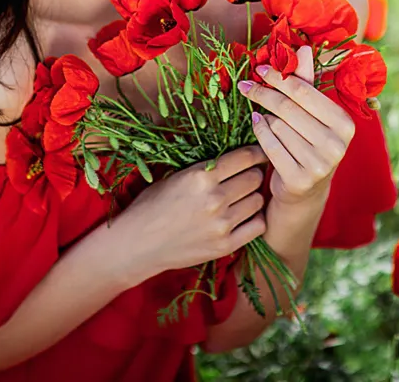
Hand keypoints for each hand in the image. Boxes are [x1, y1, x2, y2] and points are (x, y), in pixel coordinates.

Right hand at [116, 144, 269, 279]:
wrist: (137, 244)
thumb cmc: (152, 205)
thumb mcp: (175, 176)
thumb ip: (205, 167)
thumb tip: (236, 154)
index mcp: (201, 176)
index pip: (245, 157)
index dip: (257, 153)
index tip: (260, 153)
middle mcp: (214, 198)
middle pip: (255, 177)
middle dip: (254, 174)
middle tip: (248, 176)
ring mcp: (222, 224)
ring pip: (258, 201)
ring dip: (253, 197)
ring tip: (242, 198)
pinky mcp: (225, 245)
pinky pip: (258, 225)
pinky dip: (254, 219)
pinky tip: (244, 217)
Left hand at [238, 45, 355, 206]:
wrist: (305, 191)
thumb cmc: (307, 143)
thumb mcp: (311, 114)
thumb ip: (306, 82)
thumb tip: (302, 47)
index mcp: (345, 123)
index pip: (305, 92)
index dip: (280, 77)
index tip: (260, 68)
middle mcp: (337, 145)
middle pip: (288, 108)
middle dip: (263, 93)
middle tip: (245, 85)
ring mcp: (320, 165)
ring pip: (277, 125)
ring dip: (264, 117)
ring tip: (263, 116)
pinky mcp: (300, 180)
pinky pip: (269, 145)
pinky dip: (259, 131)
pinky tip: (257, 124)